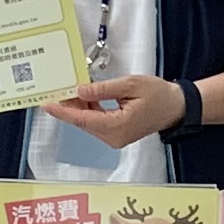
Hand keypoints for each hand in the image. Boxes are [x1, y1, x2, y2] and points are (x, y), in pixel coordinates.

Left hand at [42, 73, 179, 150]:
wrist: (176, 107)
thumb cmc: (158, 94)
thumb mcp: (130, 85)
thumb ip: (103, 89)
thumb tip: (80, 91)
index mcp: (117, 126)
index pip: (82, 119)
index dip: (63, 112)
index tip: (47, 104)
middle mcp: (113, 137)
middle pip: (83, 122)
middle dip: (69, 106)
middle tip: (57, 89)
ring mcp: (114, 138)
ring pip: (88, 122)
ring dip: (79, 107)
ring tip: (70, 89)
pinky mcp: (116, 134)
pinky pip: (96, 122)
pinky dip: (89, 110)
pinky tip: (86, 96)